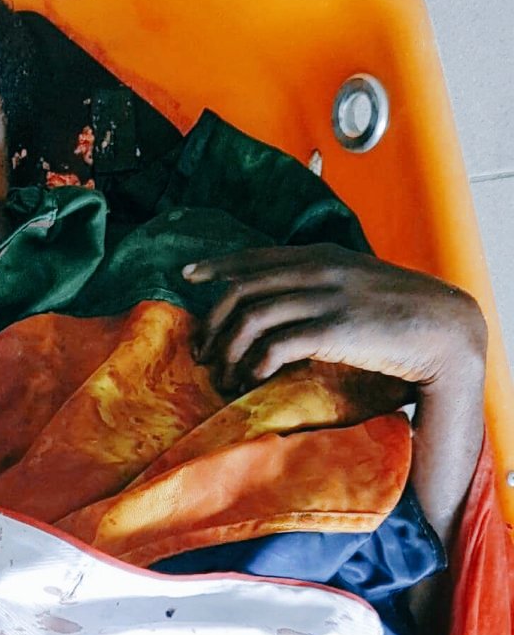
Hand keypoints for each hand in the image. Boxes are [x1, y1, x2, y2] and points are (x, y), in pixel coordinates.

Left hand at [182, 243, 486, 395]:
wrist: (446, 328)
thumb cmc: (400, 310)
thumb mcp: (354, 281)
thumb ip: (318, 281)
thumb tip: (282, 298)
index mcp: (319, 255)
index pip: (254, 258)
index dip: (217, 267)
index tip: (188, 276)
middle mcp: (316, 270)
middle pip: (242, 290)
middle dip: (213, 322)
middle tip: (201, 350)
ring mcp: (324, 297)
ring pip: (251, 317)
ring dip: (228, 350)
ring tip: (222, 374)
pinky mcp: (334, 330)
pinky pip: (277, 344)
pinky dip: (255, 363)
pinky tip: (250, 379)